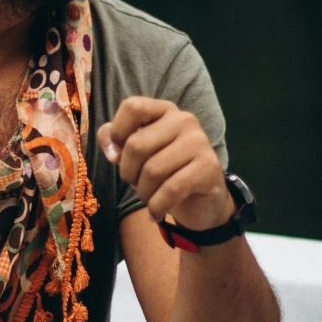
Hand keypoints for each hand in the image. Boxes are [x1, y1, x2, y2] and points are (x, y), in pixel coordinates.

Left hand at [97, 97, 234, 232]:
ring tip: (149, 199)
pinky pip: (171, 189)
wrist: (200, 201)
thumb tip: (113, 151)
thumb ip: (113, 140)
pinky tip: (155, 213)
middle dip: (128, 173)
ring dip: (143, 193)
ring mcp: (199, 141)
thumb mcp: (135, 155)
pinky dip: (157, 207)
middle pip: (136, 145)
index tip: (117, 156)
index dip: (117, 134)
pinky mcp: (209, 166)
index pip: (132, 107)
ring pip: (153, 171)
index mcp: (164, 110)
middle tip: (136, 184)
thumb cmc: (163, 172)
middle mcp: (184, 120)